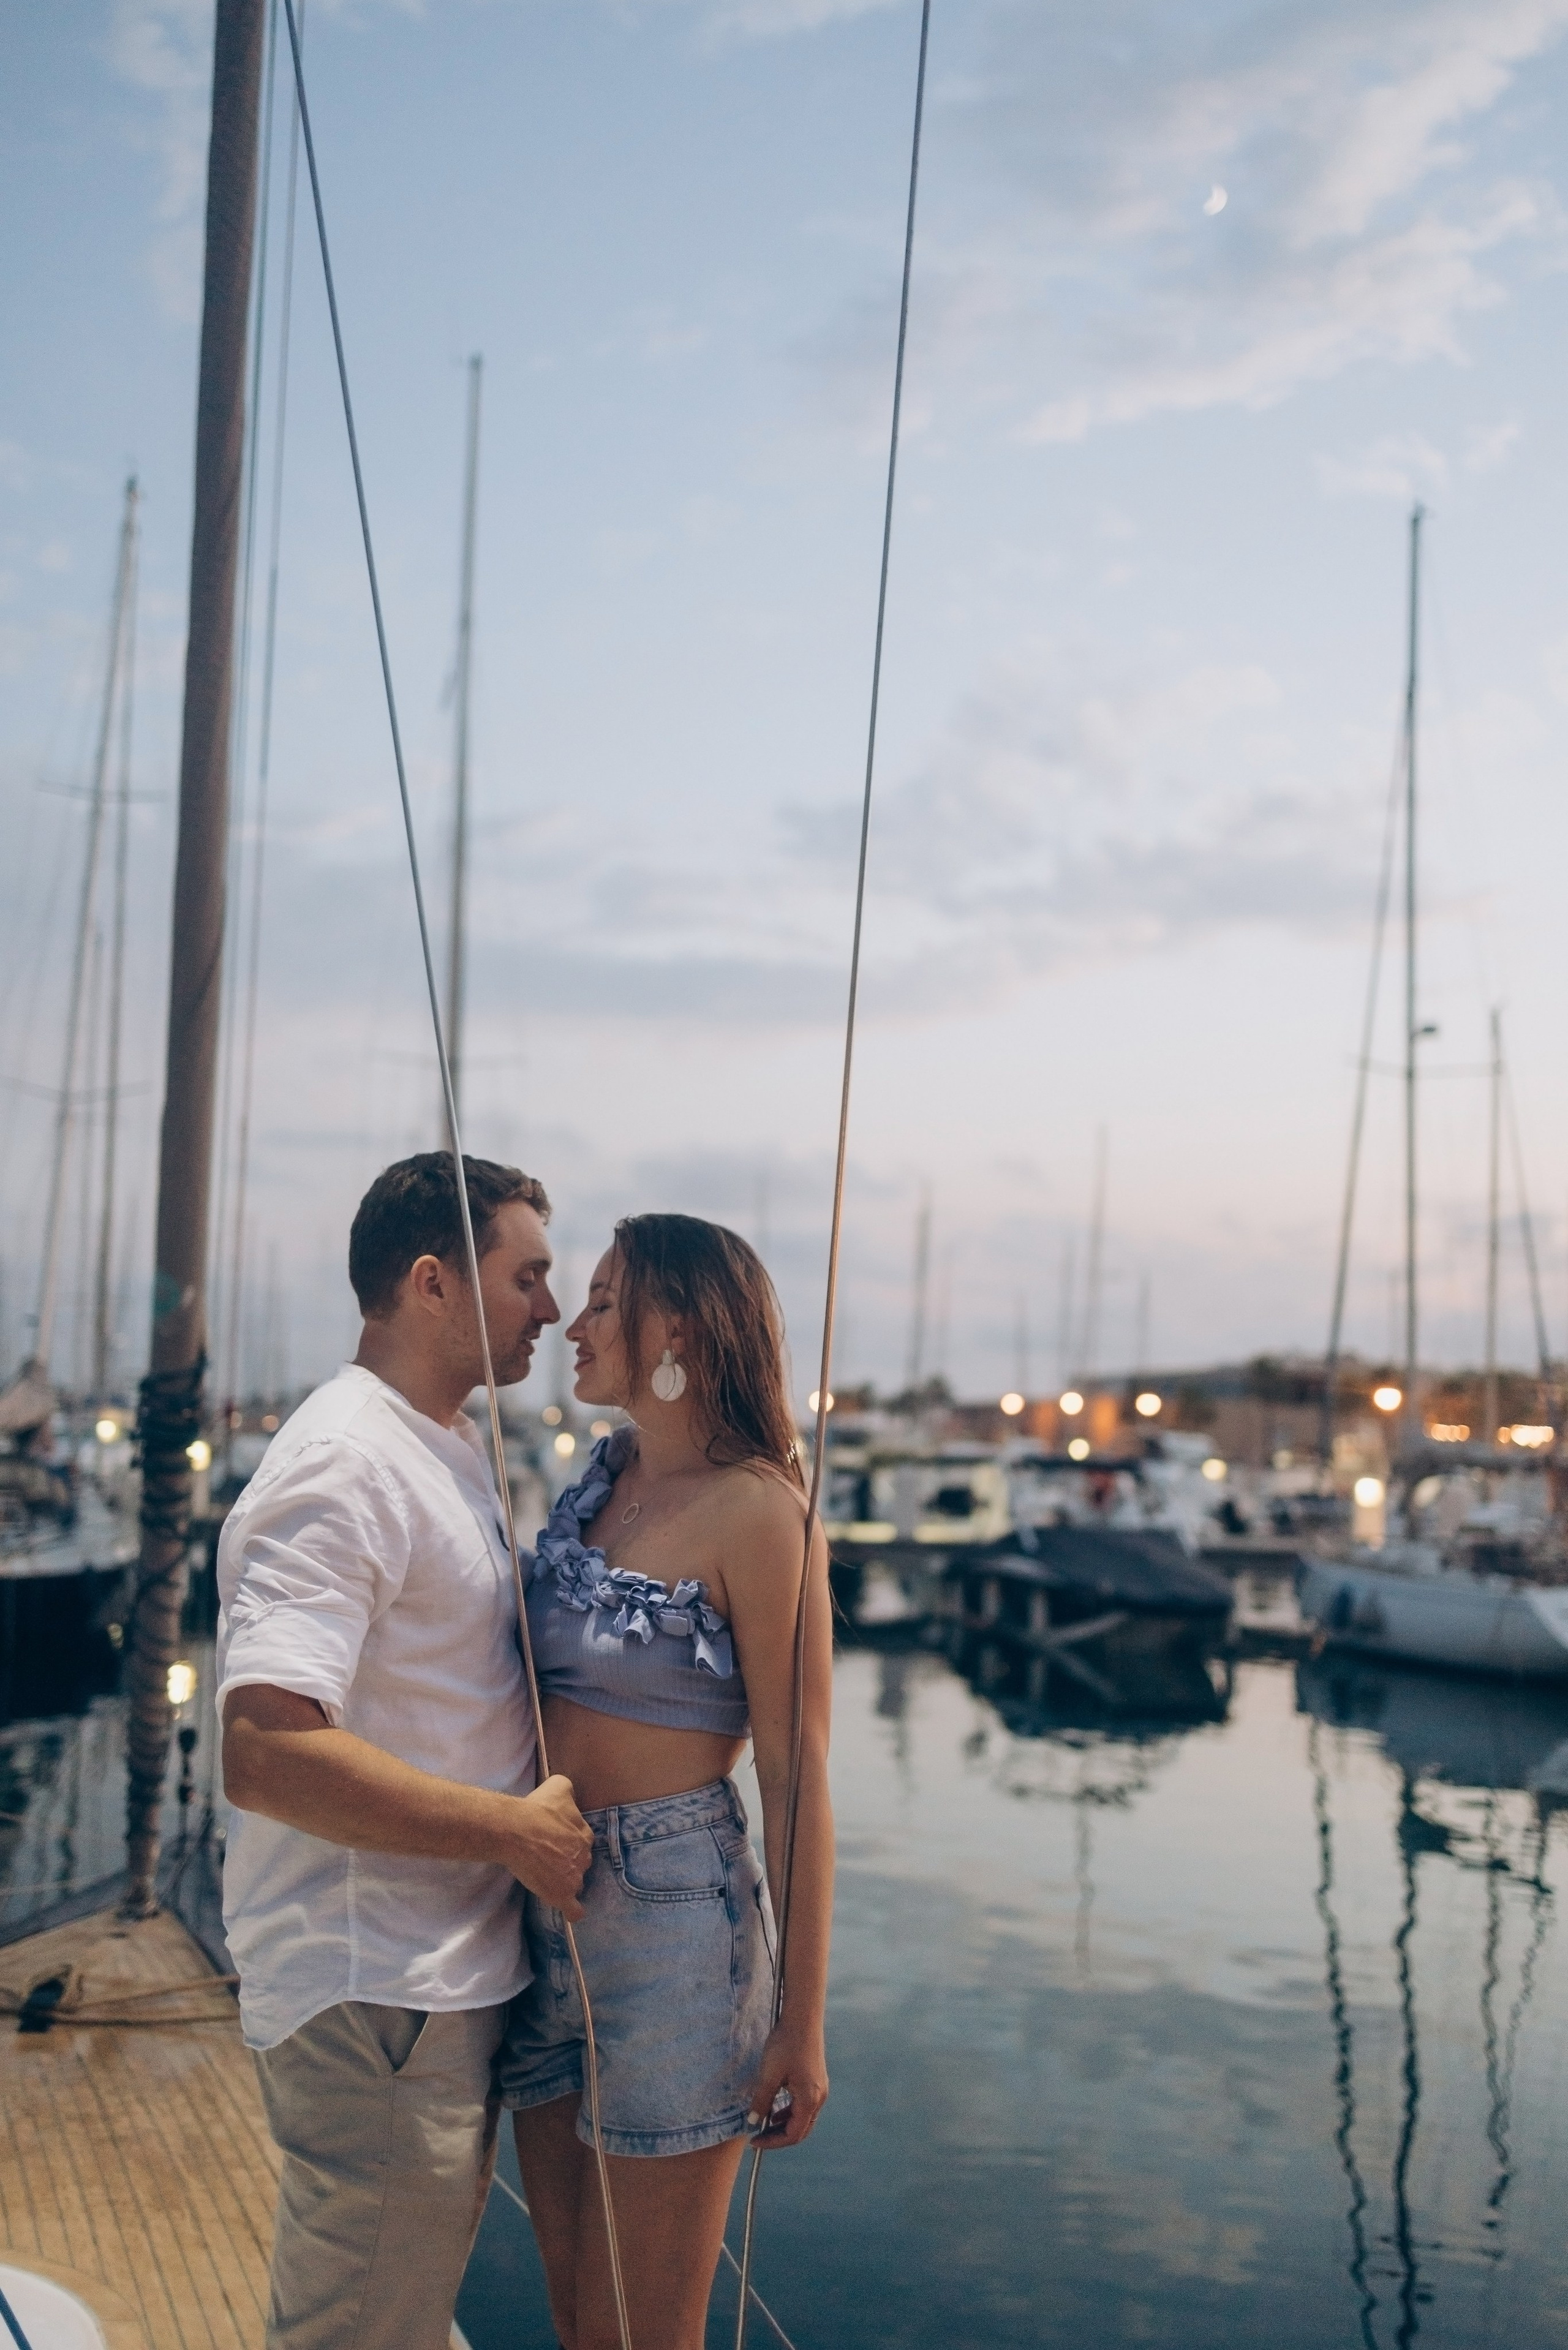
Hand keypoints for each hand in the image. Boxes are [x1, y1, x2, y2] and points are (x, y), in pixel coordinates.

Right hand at [502, 1773, 592, 1918]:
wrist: (515, 1830)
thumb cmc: (535, 1808)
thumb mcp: (558, 1786)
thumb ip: (569, 1789)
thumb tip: (570, 1793)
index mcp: (585, 1834)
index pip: (581, 1841)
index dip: (567, 1841)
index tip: (553, 1840)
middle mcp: (584, 1856)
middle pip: (580, 1862)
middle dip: (568, 1861)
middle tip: (547, 1856)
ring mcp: (574, 1877)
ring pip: (575, 1882)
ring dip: (566, 1880)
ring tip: (547, 1877)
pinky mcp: (561, 1894)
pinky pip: (574, 1910)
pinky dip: (573, 1911)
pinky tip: (571, 1912)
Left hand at [744, 2021, 827, 2149]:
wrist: (803, 2017)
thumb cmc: (786, 2044)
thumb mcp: (769, 2074)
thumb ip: (761, 2101)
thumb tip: (753, 2123)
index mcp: (809, 2099)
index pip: (793, 2135)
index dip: (773, 2142)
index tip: (754, 2141)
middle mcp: (819, 2097)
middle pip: (801, 2130)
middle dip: (779, 2136)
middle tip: (758, 2137)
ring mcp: (820, 2089)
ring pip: (803, 2118)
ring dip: (784, 2124)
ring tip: (764, 2123)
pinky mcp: (817, 2080)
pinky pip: (804, 2105)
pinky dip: (790, 2111)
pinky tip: (775, 2106)